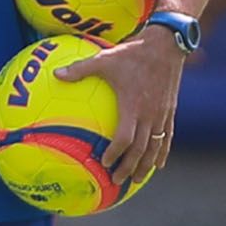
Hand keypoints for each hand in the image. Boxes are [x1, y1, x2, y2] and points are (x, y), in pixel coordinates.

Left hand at [57, 29, 186, 193]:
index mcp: (132, 105)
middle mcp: (149, 114)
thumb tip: (56, 74)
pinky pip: (167, 137)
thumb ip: (81, 69)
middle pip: (140, 149)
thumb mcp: (105, 59)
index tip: (104, 162)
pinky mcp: (170, 111)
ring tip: (137, 180)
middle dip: (129, 167)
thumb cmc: (133, 53)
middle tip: (116, 180)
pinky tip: (159, 164)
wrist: (167, 45)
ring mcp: (161, 114)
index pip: (124, 137)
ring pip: (155, 147)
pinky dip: (162, 152)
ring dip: (146, 166)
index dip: (115, 152)